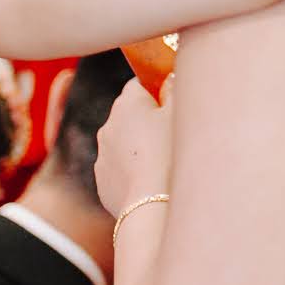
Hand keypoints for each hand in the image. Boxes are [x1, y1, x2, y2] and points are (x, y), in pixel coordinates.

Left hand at [95, 78, 173, 216]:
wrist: (151, 207)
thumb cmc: (171, 154)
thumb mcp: (181, 113)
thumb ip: (175, 87)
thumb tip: (170, 77)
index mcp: (127, 102)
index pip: (141, 82)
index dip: (160, 90)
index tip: (175, 104)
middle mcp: (108, 125)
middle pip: (131, 113)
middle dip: (149, 119)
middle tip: (175, 134)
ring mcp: (103, 155)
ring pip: (124, 142)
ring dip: (141, 146)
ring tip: (166, 162)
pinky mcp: (102, 182)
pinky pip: (121, 168)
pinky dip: (134, 170)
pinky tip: (154, 181)